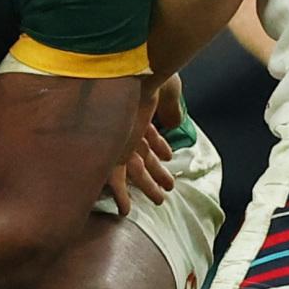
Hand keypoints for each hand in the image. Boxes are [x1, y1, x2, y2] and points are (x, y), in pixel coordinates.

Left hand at [105, 76, 183, 214]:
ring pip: (135, 172)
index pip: (149, 134)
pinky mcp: (113, 153)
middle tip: (166, 188)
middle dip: (155, 173)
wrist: (135, 78)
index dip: (159, 145)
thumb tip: (175, 123)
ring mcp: (120, 141)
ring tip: (161, 200)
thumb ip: (171, 108)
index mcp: (138, 112)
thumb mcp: (169, 92)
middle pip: (143, 157)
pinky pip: (115, 181)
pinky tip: (125, 211)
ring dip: (147, 187)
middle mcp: (127, 129)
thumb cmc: (153, 77)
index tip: (168, 155)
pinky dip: (120, 197)